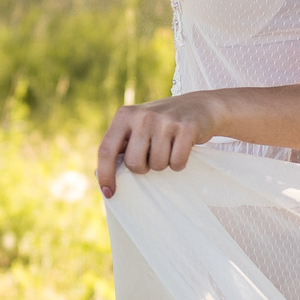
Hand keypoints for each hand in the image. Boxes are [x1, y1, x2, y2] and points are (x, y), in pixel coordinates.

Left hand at [97, 92, 225, 195]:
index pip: (106, 150)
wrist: (199, 106)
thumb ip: (120, 146)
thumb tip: (100, 174)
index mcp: (124, 115)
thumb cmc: (161, 123)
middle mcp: (142, 115)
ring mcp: (165, 121)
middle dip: (144, 168)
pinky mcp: (186, 128)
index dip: (106, 174)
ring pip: (157, 165)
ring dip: (163, 164)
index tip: (109, 193)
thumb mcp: (137, 126)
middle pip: (134, 164)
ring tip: (169, 148)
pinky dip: (179, 163)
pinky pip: (177, 163)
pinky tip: (181, 148)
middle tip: (152, 155)